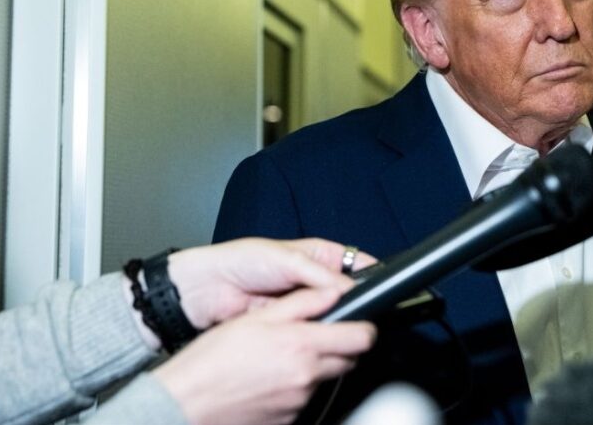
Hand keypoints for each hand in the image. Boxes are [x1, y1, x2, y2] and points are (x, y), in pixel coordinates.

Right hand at [153, 287, 376, 424]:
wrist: (187, 402)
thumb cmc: (212, 360)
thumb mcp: (255, 319)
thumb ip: (300, 304)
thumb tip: (331, 292)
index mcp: (301, 345)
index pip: (360, 338)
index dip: (364, 328)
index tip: (360, 323)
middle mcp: (306, 376)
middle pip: (348, 361)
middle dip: (339, 347)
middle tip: (314, 337)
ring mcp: (299, 401)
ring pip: (324, 379)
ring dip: (313, 367)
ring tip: (280, 358)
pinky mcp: (289, 419)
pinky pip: (303, 399)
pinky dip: (295, 387)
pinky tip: (270, 379)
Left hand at [169, 238, 376, 328]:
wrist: (208, 290)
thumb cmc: (240, 261)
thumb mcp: (285, 259)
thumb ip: (320, 275)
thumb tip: (350, 290)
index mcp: (319, 256)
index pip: (357, 265)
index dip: (372, 275)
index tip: (384, 288)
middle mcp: (316, 281)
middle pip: (349, 295)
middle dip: (355, 303)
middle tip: (361, 312)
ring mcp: (305, 305)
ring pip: (332, 316)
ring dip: (335, 321)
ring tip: (338, 324)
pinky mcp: (293, 326)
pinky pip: (313, 332)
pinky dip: (316, 335)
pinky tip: (319, 336)